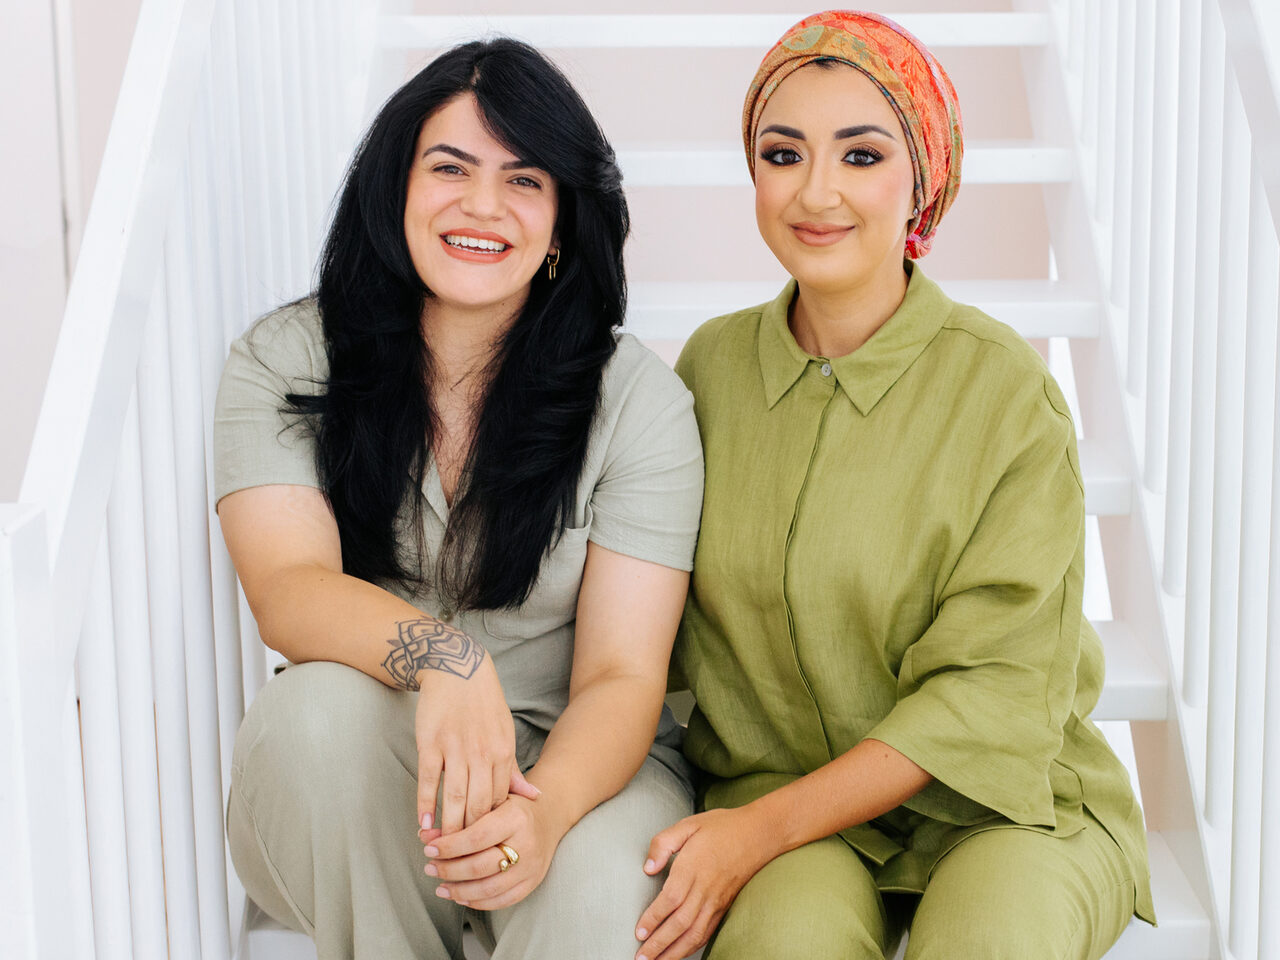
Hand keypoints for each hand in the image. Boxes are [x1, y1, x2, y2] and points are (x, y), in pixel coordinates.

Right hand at [415, 648, 539, 834]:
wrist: (457, 668)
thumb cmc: (484, 705)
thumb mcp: (506, 733)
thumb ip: (514, 770)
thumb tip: (534, 797)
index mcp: (503, 752)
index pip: (499, 802)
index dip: (491, 827)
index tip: (483, 846)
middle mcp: (482, 753)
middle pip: (477, 806)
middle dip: (469, 836)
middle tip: (459, 858)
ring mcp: (455, 748)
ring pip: (454, 798)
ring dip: (447, 827)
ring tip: (440, 848)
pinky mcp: (431, 743)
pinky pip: (429, 780)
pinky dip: (425, 804)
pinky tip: (423, 823)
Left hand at [421, 794, 562, 909]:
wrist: (548, 818)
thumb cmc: (511, 807)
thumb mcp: (489, 802)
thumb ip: (459, 817)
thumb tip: (425, 834)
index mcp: (516, 818)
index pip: (476, 837)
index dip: (449, 847)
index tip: (428, 848)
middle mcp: (526, 843)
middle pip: (480, 866)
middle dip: (449, 870)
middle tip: (430, 868)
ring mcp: (531, 866)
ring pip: (489, 888)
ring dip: (459, 891)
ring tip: (441, 887)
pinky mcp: (532, 883)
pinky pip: (501, 901)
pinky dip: (477, 902)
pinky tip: (460, 897)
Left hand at [634, 807, 772, 959]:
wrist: (759, 834)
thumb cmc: (722, 827)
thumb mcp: (688, 824)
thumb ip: (663, 843)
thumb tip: (648, 867)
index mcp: (693, 867)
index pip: (670, 900)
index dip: (653, 919)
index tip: (639, 932)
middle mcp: (705, 888)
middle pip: (679, 923)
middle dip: (659, 944)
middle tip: (640, 957)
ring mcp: (716, 900)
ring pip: (694, 933)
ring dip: (674, 952)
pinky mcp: (724, 906)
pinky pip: (707, 931)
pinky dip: (692, 946)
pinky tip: (680, 952)